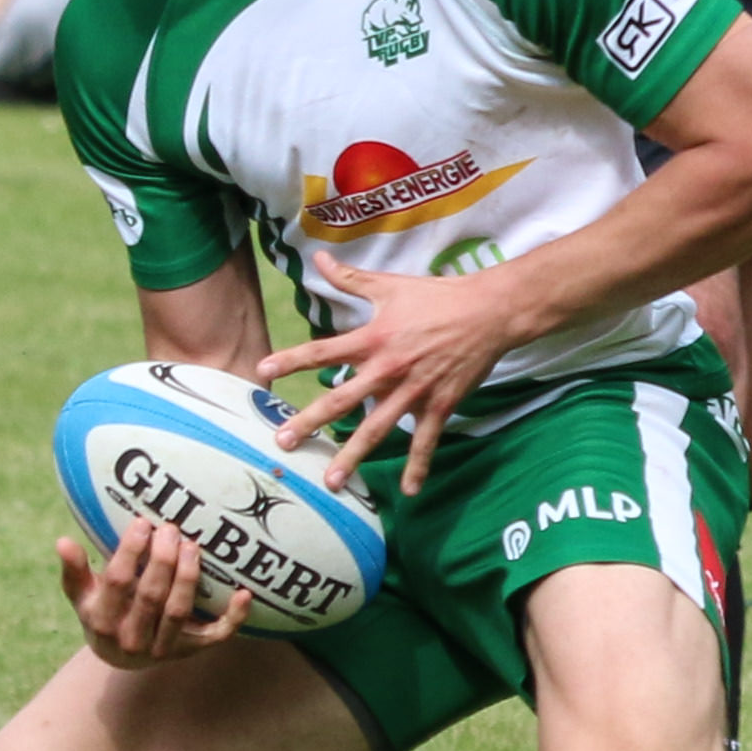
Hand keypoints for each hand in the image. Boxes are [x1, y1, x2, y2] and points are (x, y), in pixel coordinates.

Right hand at [54, 517, 251, 668]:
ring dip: (188, 576)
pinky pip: (215, 636)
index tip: (142, 523)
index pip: (118, 582)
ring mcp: (163, 649)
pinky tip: (244, 593)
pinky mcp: (190, 651)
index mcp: (102, 622)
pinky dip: (233, 617)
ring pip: (178, 611)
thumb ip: (74, 570)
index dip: (130, 551)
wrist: (120, 656)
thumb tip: (63, 541)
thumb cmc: (101, 612)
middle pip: (151, 596)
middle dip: (163, 559)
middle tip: (170, 528)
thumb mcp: (82, 595)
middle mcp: (132, 640)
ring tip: (192, 545)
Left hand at [258, 253, 526, 494]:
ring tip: (331, 481)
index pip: (323, 350)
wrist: (488, 312)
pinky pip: (425, 441)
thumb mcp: (390, 286)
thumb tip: (318, 259)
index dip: (292, 359)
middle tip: (283, 442)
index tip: (263, 370)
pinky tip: (408, 491)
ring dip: (353, 455)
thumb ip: (350, 278)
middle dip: (311, 422)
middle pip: (342, 399)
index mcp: (373, 339)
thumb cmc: (437, 297)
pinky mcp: (439, 405)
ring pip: (377, 428)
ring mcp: (413, 391)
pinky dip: (418, 467)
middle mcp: (387, 368)